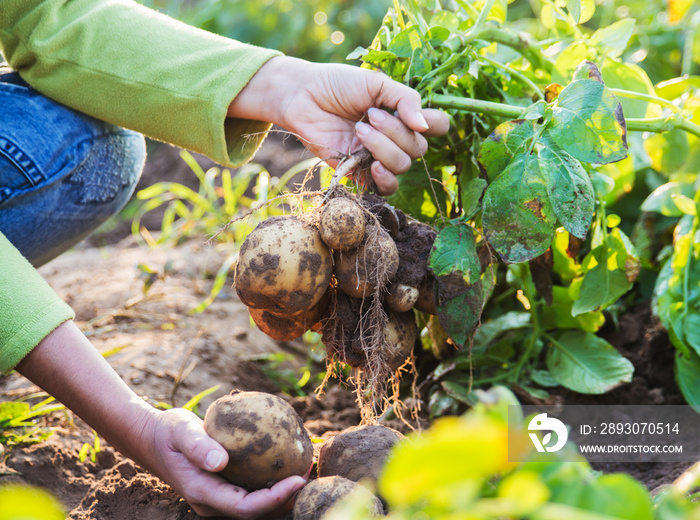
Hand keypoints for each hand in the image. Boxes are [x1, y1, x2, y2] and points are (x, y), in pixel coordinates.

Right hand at [145, 408, 306, 518]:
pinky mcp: (224, 488)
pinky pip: (253, 490)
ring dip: (284, 492)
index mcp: (203, 492)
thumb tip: (221, 460)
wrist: (152, 439)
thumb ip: (198, 445)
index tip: (299, 479)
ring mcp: (219, 497)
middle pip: (257, 512)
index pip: (246, 507)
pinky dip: (273, 481)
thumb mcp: (180, 430)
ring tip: (307, 466)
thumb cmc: (168, 432)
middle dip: (288, 498)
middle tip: (311, 471)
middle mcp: (213, 502)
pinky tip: (289, 460)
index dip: (276, 498)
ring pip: (257, 505)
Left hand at [228, 56, 448, 194]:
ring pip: (402, 165)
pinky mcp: (360, 172)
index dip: (435, 124)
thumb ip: (404, 100)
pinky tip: (372, 164)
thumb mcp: (376, 83)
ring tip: (359, 130)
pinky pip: (386, 188)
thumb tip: (424, 126)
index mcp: (403, 114)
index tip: (413, 116)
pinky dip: (384, 177)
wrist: (302, 97)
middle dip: (396, 132)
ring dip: (384, 147)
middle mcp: (395, 137)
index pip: (438, 126)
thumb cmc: (338, 85)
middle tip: (370, 115)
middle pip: (419, 148)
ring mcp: (378, 156)